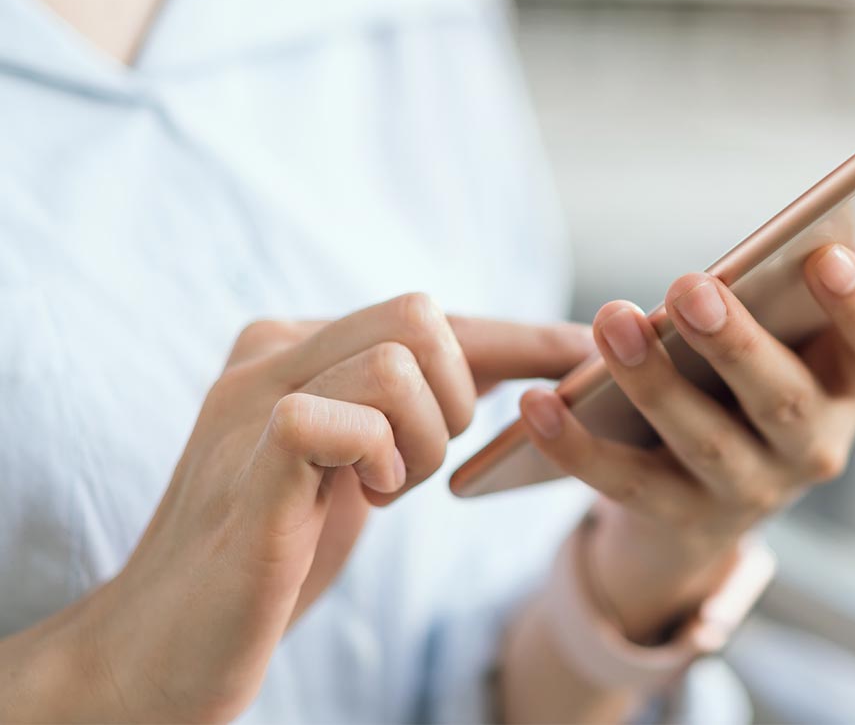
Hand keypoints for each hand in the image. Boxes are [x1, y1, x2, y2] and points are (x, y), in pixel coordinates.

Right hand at [0, 294, 589, 721]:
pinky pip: (346, 416)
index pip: (430, 318)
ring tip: (379, 492)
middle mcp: (268, 354)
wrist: (161, 647)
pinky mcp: (250, 463)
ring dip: (422, 442)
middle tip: (413, 470)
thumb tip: (504, 369)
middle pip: (422, 317)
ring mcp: (251, 403)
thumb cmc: (270, 557)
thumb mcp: (354, 464)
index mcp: (295, 347)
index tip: (584, 353)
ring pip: (397, 363)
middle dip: (456, 399)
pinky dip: (379, 459)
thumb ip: (403, 409)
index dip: (519, 336)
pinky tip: (359, 499)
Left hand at [519, 244, 854, 640]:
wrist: (710, 501)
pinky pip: (625, 486)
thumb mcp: (821, 340)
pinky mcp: (677, 519)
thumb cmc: (771, 381)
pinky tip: (538, 404)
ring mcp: (749, 492)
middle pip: (785, 401)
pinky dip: (578, 449)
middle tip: (691, 287)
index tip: (827, 255)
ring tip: (610, 323)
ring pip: (705, 444)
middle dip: (739, 346)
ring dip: (656, 385)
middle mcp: (816, 448)